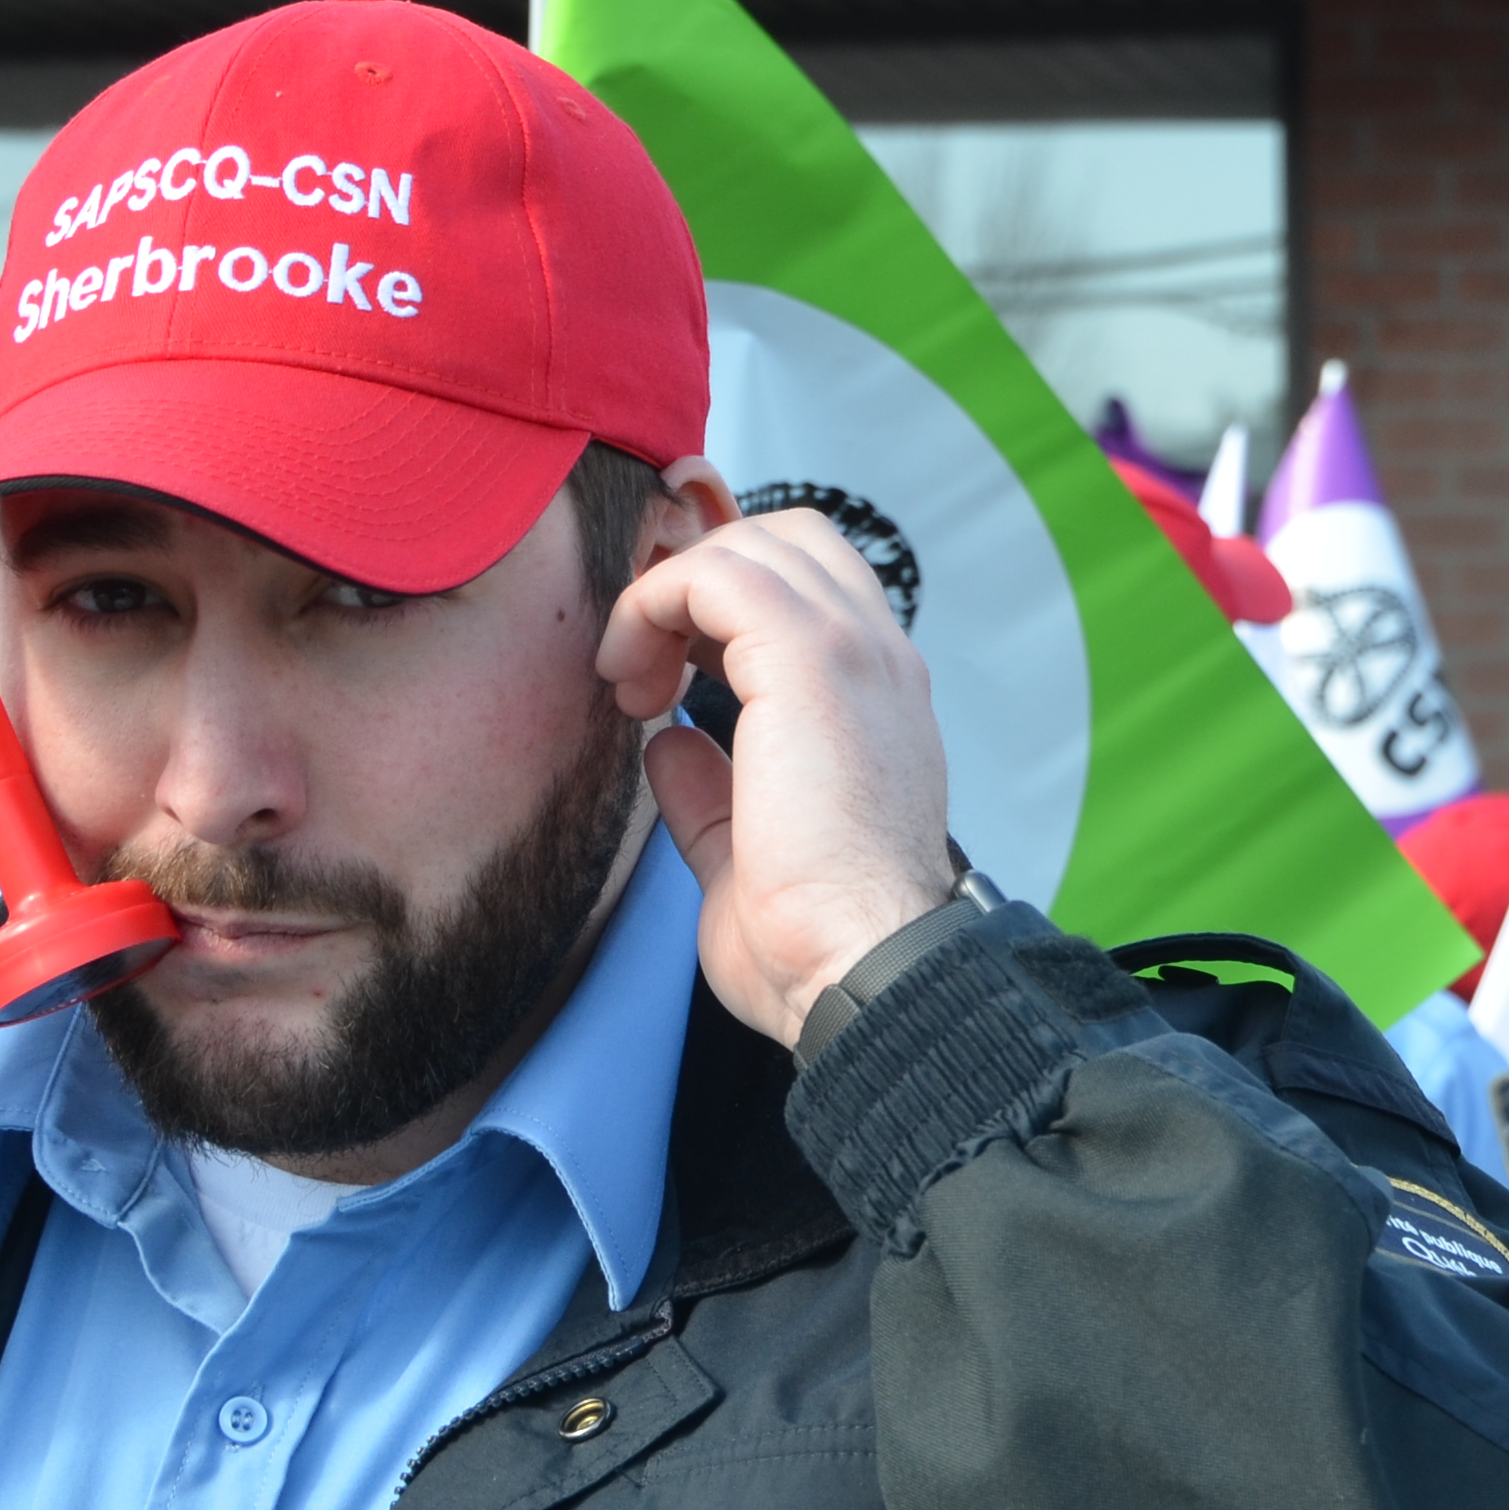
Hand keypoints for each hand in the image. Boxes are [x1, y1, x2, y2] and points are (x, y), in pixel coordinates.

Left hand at [596, 509, 958, 1044]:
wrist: (862, 968)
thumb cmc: (820, 938)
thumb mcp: (745, 850)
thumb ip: (711, 787)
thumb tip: (671, 745)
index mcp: (877, 703)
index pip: (807, 592)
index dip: (719, 610)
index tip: (662, 675)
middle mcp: (878, 661)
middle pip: (784, 541)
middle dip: (695, 581)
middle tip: (642, 663)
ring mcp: (854, 650)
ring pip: (749, 544)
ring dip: (667, 596)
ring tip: (630, 678)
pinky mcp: (810, 656)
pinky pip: (715, 574)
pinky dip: (654, 604)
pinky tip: (631, 676)